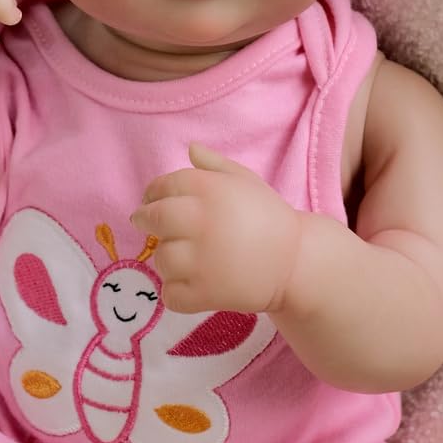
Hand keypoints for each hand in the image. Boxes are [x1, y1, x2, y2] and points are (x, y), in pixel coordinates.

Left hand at [131, 143, 300, 314]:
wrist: (297, 262)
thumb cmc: (268, 217)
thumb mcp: (245, 180)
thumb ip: (214, 164)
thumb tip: (190, 148)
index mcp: (210, 190)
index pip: (163, 186)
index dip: (152, 193)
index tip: (151, 200)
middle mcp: (201, 221)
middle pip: (153, 219)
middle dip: (145, 220)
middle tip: (147, 224)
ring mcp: (201, 260)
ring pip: (161, 258)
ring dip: (168, 258)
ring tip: (184, 257)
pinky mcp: (205, 293)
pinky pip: (170, 294)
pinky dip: (176, 293)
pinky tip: (190, 284)